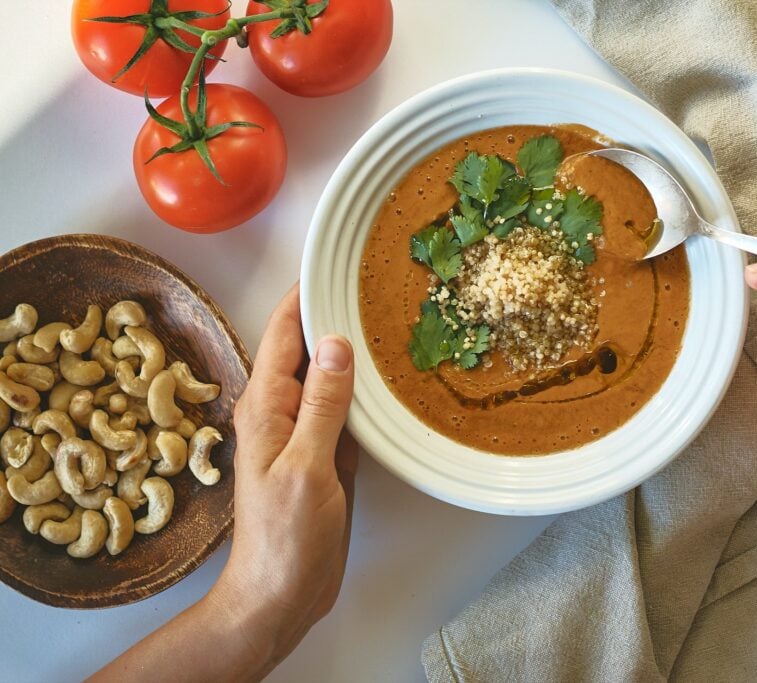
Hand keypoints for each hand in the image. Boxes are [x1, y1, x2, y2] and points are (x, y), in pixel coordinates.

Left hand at [209, 284, 357, 669]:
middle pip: (306, 348)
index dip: (304, 295)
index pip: (281, 333)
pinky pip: (343, 407)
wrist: (282, 593)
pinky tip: (386, 376)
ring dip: (351, 349)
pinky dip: (362, 388)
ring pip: (328, 375)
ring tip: (386, 318)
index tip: (333, 262)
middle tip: (374, 283)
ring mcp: (303, 431)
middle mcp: (281, 411)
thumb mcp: (307, 467)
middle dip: (333, 314)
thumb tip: (336, 344)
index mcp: (265, 406)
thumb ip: (323, 405)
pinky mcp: (324, 453)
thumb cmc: (285, 538)